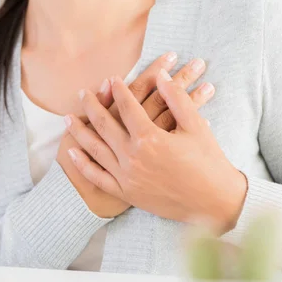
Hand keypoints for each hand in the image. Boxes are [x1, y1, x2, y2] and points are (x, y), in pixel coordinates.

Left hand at [65, 69, 247, 231]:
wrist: (213, 204)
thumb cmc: (208, 163)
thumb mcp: (196, 127)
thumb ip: (177, 100)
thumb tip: (162, 77)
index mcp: (150, 138)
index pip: (127, 107)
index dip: (119, 90)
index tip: (111, 79)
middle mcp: (132, 157)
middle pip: (104, 125)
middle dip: (91, 106)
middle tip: (82, 93)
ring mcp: (126, 176)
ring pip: (95, 149)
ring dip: (79, 131)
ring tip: (68, 118)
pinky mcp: (126, 193)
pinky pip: (98, 177)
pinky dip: (83, 165)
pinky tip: (72, 153)